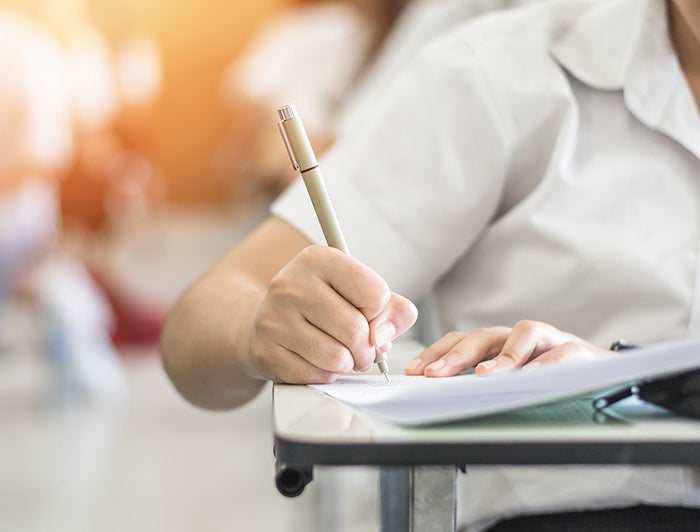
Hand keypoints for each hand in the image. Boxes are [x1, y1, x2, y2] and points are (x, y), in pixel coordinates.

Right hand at [250, 245, 416, 382]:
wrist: (267, 320)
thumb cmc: (321, 305)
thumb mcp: (357, 292)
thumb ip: (391, 309)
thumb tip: (384, 336)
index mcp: (319, 259)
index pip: (375, 293)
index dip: (379, 312)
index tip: (367, 313)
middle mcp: (292, 283)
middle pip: (355, 329)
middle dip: (367, 348)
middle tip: (362, 348)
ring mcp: (274, 318)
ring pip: (337, 357)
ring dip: (347, 363)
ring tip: (340, 354)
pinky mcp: (265, 351)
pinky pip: (316, 375)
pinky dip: (326, 375)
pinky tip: (316, 360)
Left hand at [404, 320, 609, 376]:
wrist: (600, 371)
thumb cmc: (547, 377)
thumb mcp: (511, 379)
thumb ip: (482, 382)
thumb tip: (441, 394)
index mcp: (499, 342)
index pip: (461, 340)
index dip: (436, 352)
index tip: (414, 371)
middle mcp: (518, 336)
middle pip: (483, 336)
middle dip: (455, 355)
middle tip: (434, 374)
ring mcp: (548, 339)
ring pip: (522, 334)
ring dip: (501, 356)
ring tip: (482, 376)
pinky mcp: (577, 349)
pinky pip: (561, 352)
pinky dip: (546, 363)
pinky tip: (531, 377)